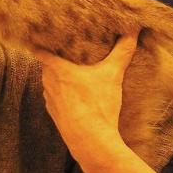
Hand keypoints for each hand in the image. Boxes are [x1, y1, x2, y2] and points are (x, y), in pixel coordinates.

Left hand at [35, 30, 138, 168]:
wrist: (91, 142)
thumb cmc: (97, 106)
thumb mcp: (112, 75)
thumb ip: (122, 51)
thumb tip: (133, 30)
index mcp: (56, 69)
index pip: (40, 49)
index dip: (42, 40)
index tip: (47, 34)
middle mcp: (48, 82)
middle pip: (47, 64)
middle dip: (56, 56)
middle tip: (68, 48)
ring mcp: (50, 100)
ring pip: (50, 82)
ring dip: (59, 76)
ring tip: (73, 70)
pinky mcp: (55, 114)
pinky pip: (56, 98)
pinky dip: (63, 94)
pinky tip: (76, 95)